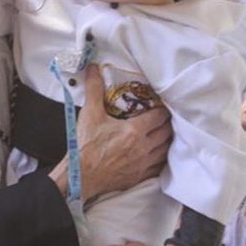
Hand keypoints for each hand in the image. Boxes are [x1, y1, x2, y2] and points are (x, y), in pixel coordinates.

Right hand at [76, 64, 171, 200]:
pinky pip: (159, 166)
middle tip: (161, 117)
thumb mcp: (90, 114)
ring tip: (161, 133)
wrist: (79, 175)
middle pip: (166, 132)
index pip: (160, 116)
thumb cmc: (85, 145)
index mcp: (135, 131)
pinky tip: (157, 153)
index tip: (158, 106)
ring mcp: (143, 164)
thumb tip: (93, 68)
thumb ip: (94, 88)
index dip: (162, 110)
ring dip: (166, 140)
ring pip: (165, 149)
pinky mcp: (140, 177)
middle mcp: (143, 147)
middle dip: (166, 123)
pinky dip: (161, 158)